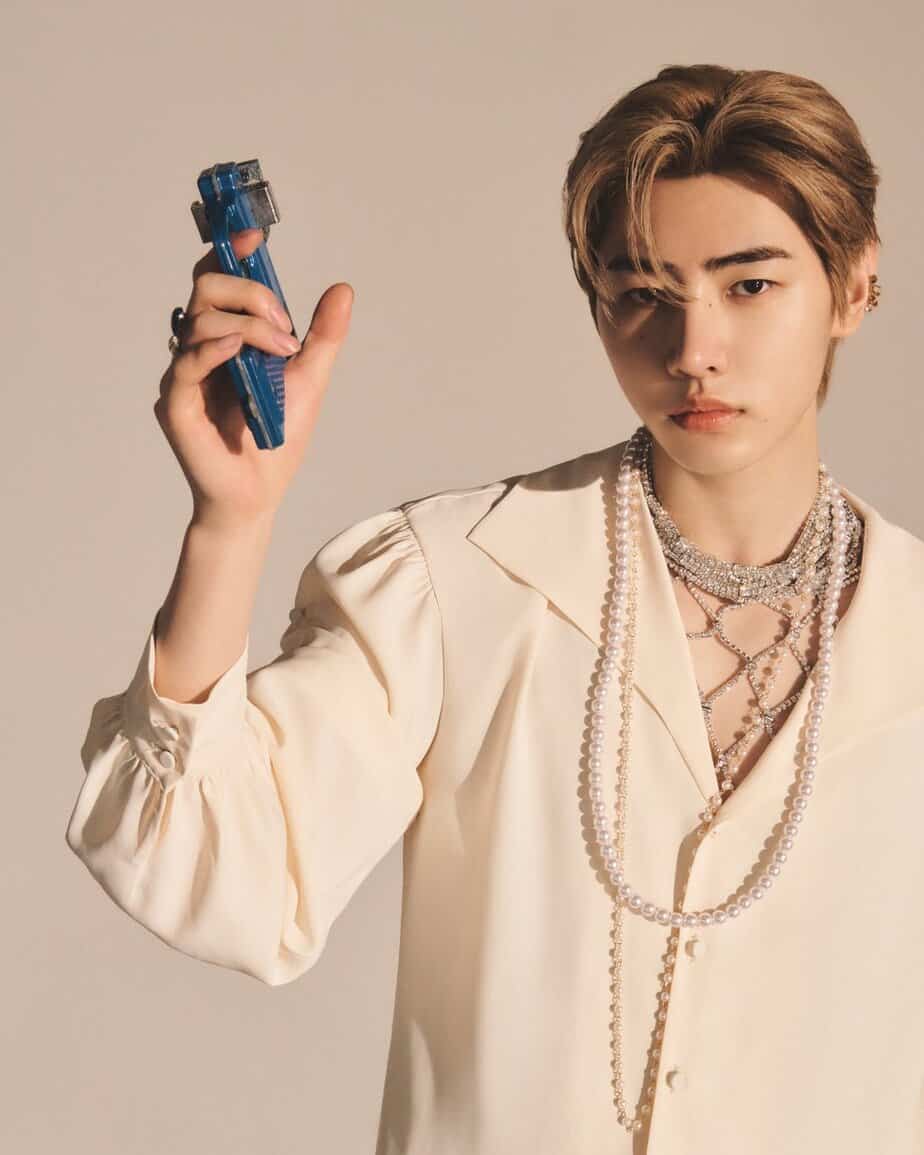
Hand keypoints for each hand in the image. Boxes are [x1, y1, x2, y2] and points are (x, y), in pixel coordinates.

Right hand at [153, 227, 352, 530]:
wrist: (259, 494)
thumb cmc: (276, 441)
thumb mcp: (309, 379)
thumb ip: (322, 336)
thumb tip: (343, 289)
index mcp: (227, 339)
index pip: (218, 283)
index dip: (231, 254)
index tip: (255, 237)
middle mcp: (200, 351)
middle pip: (205, 289)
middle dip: (249, 293)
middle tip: (284, 323)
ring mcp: (185, 376)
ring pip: (199, 320)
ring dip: (247, 324)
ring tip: (282, 350)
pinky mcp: (176, 404)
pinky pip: (187, 363)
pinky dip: (216, 348)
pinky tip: (241, 351)